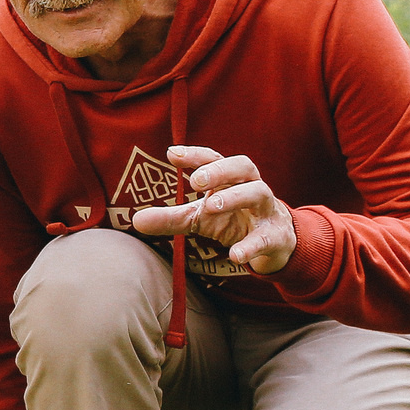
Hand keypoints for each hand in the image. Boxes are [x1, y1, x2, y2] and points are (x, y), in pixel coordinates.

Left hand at [127, 145, 296, 274]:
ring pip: (259, 192)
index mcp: (230, 179)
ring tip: (211, 205)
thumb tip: (135, 220)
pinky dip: (251, 246)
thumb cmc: (232, 221)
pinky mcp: (275, 235)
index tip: (172, 154)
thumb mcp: (199, 218)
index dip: (195, 155)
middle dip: (219, 170)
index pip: (214, 158)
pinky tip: (234, 255)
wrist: (275, 243)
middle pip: (242, 166)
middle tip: (194, 181)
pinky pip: (265, 237)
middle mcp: (251, 187)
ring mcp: (266, 210)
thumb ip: (170, 217)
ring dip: (235, 196)